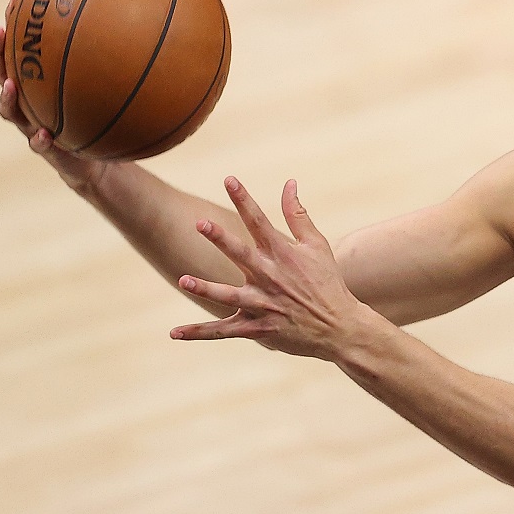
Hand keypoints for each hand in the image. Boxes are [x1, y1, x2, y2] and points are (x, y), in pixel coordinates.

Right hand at [0, 0, 103, 193]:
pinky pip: (38, 144)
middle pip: (1, 72)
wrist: (100, 161)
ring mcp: (32, 125)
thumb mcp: (113, 91)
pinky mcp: (46, 150)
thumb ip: (120, 64)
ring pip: (9, 110)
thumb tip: (147, 27)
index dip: (14, 22)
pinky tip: (45, 134)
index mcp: (39, 81)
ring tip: (9, 85)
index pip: (20, 47)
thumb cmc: (103, 118)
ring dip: (6, 97)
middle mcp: (29, 100)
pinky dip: (39, 139)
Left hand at [171, 177, 373, 358]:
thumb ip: (298, 214)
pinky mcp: (258, 328)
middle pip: (241, 254)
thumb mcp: (317, 245)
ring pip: (229, 296)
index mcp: (282, 254)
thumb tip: (289, 183)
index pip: (260, 221)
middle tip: (201, 224)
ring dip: (206, 289)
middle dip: (221, 239)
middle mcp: (270, 277)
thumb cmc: (327, 282)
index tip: (229, 179)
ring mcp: (262, 304)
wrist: (340, 327)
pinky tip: (174, 333)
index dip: (244, 200)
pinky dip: (199, 333)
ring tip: (184, 281)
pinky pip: (224, 331)